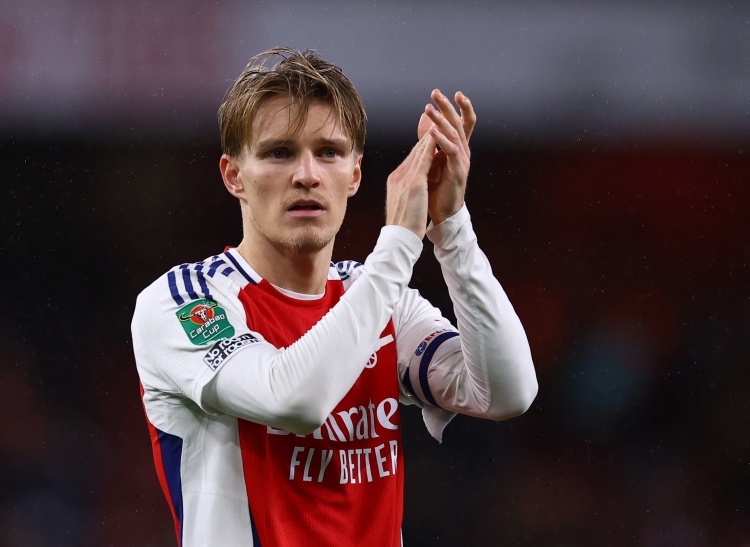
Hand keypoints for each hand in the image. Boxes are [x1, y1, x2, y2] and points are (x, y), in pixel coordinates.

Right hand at [385, 131, 436, 239]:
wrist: (399, 237)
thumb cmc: (403, 225)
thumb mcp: (403, 203)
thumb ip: (406, 191)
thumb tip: (412, 187)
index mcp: (395, 180)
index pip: (411, 159)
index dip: (421, 147)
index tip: (431, 136)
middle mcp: (398, 175)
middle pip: (414, 151)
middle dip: (426, 137)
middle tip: (435, 120)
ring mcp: (405, 178)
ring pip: (419, 151)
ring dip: (430, 136)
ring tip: (439, 122)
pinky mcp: (414, 182)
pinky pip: (424, 160)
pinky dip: (432, 147)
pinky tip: (439, 137)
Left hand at [417, 89, 475, 224]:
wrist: (443, 213)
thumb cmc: (437, 189)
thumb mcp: (434, 164)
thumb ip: (432, 148)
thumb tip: (426, 132)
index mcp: (457, 148)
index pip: (461, 122)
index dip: (457, 107)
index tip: (448, 93)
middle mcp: (463, 152)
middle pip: (458, 123)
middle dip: (447, 107)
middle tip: (435, 92)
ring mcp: (462, 161)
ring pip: (454, 135)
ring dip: (441, 121)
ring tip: (429, 109)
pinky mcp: (458, 172)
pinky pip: (451, 152)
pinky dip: (442, 141)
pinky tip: (432, 133)